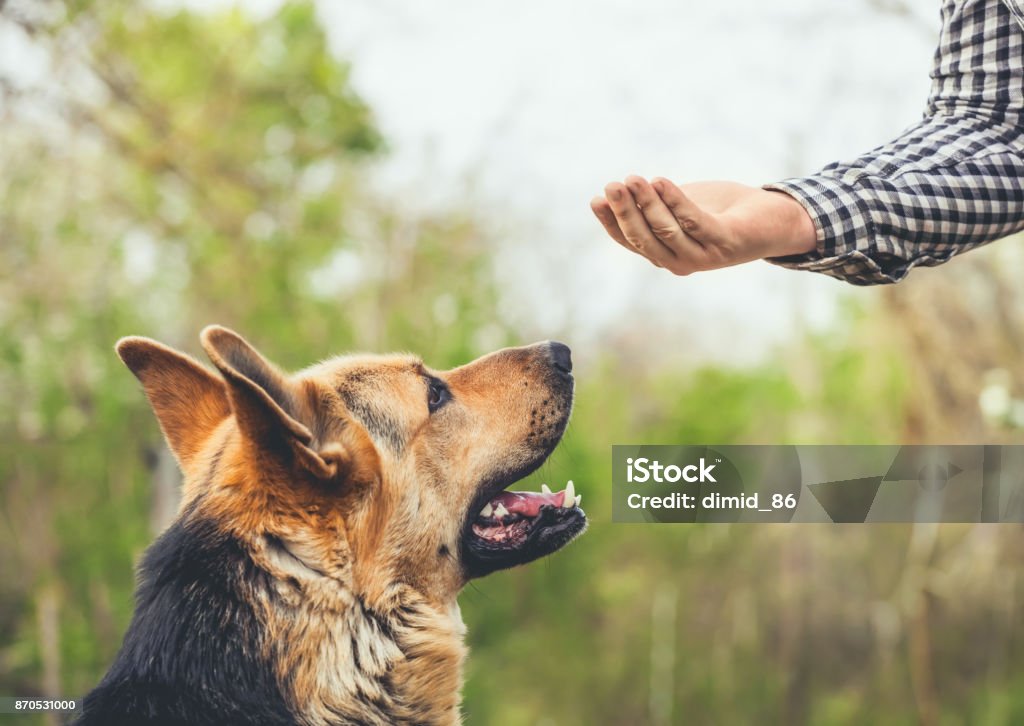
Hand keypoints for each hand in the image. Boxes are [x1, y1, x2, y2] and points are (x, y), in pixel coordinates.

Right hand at [590, 177, 816, 274]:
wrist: (773, 219)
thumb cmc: (723, 211)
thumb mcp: (682, 206)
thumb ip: (654, 204)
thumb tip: (617, 192)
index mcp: (665, 254)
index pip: (630, 241)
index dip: (611, 222)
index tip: (596, 199)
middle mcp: (680, 262)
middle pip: (644, 239)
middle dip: (625, 211)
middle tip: (611, 186)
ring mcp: (704, 256)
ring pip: (665, 230)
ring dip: (646, 204)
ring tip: (633, 179)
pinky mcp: (725, 242)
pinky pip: (693, 221)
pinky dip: (675, 201)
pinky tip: (660, 182)